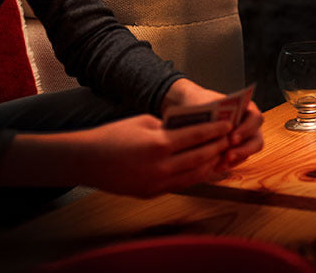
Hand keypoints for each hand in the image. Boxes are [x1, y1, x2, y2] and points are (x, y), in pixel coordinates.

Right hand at [75, 115, 232, 197]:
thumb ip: (169, 128)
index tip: (228, 125)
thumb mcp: (144, 122)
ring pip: (194, 175)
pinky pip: (181, 184)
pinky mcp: (151, 193)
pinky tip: (203, 167)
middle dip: (218, 147)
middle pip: (200, 157)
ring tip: (221, 154)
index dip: (215, 130)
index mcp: (159, 144)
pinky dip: (195, 175)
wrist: (85, 161)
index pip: (197, 136)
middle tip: (230, 139)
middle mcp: (161, 166)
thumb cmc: (113, 136)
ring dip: (210, 164)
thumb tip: (192, 130)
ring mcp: (156, 183)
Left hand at [161, 78, 263, 169]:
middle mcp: (249, 125)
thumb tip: (209, 120)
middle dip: (244, 149)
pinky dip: (227, 165)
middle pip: (256, 140)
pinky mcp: (234, 151)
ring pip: (247, 153)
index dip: (246, 129)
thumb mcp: (201, 101)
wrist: (190, 110)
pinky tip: (214, 167)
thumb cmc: (198, 102)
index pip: (255, 118)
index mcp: (246, 108)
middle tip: (228, 155)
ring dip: (235, 159)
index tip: (232, 138)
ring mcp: (243, 140)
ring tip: (219, 165)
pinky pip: (236, 161)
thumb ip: (207, 108)